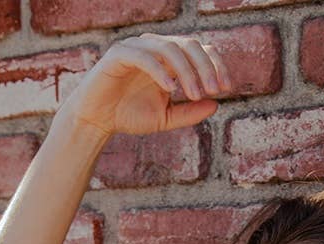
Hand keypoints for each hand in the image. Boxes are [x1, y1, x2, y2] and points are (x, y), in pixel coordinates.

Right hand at [62, 32, 233, 138]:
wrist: (97, 119)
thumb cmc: (130, 115)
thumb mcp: (166, 118)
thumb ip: (189, 112)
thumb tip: (216, 105)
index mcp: (169, 59)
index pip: (199, 50)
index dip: (216, 65)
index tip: (225, 89)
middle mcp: (155, 47)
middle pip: (189, 44)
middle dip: (205, 67)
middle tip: (213, 90)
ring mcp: (137, 47)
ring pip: (169, 48)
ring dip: (186, 71)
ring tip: (193, 94)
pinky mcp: (119, 53)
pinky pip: (144, 56)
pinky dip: (159, 71)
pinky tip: (170, 89)